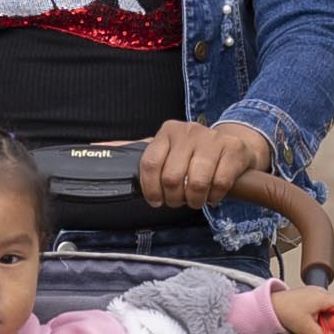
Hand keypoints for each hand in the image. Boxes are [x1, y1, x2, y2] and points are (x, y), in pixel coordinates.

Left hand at [136, 120, 275, 210]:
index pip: (150, 163)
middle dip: (174, 199)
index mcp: (168, 132)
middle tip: (179, 201)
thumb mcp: (166, 150)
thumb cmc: (193, 154)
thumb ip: (136, 152)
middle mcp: (188, 131)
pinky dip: (215, 196)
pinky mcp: (233, 149)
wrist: (233, 146)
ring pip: (196, 182)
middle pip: (172, 178)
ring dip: (195, 200)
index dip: (151, 189)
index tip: (156, 200)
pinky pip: (219, 183)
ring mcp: (212, 139)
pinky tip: (213, 194)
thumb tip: (99, 146)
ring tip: (196, 200)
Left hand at [266, 282, 333, 333]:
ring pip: (328, 306)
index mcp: (323, 298)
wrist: (269, 304)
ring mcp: (314, 293)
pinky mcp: (307, 296)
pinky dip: (320, 315)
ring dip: (328, 318)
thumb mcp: (304, 327)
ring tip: (321, 330)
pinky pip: (320, 305)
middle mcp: (321, 293)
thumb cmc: (286, 312)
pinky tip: (312, 324)